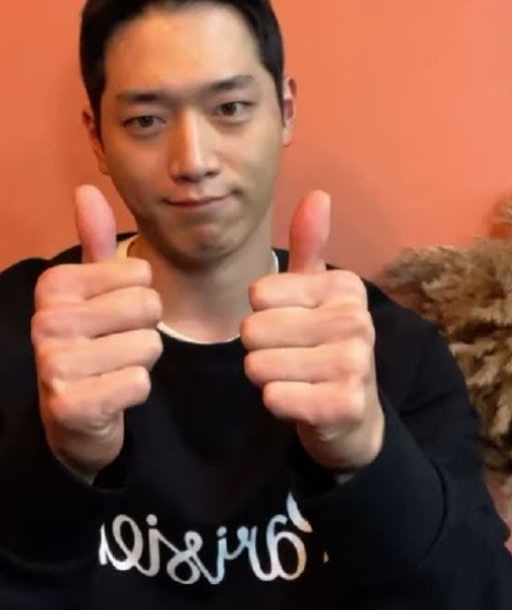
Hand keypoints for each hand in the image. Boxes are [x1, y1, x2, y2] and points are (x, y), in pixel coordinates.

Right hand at [31, 185, 162, 480]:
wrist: (72, 419)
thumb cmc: (91, 346)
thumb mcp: (91, 292)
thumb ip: (94, 243)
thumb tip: (86, 188)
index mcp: (53, 286)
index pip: (141, 274)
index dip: (139, 299)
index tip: (112, 319)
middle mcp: (46, 320)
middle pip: (147, 305)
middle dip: (145, 330)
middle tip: (116, 347)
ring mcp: (54, 364)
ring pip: (148, 345)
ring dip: (141, 362)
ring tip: (112, 371)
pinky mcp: (70, 404)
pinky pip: (138, 382)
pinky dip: (136, 391)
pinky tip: (111, 395)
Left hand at [241, 191, 384, 473]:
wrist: (352, 415)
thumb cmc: (321, 347)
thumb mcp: (314, 295)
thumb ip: (308, 248)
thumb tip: (318, 194)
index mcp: (344, 288)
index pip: (257, 294)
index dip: (262, 315)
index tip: (290, 327)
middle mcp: (356, 321)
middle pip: (253, 330)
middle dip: (258, 350)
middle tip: (288, 359)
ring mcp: (355, 364)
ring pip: (258, 365)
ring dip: (266, 378)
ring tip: (295, 379)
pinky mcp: (345, 405)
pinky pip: (273, 398)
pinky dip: (276, 403)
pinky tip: (300, 402)